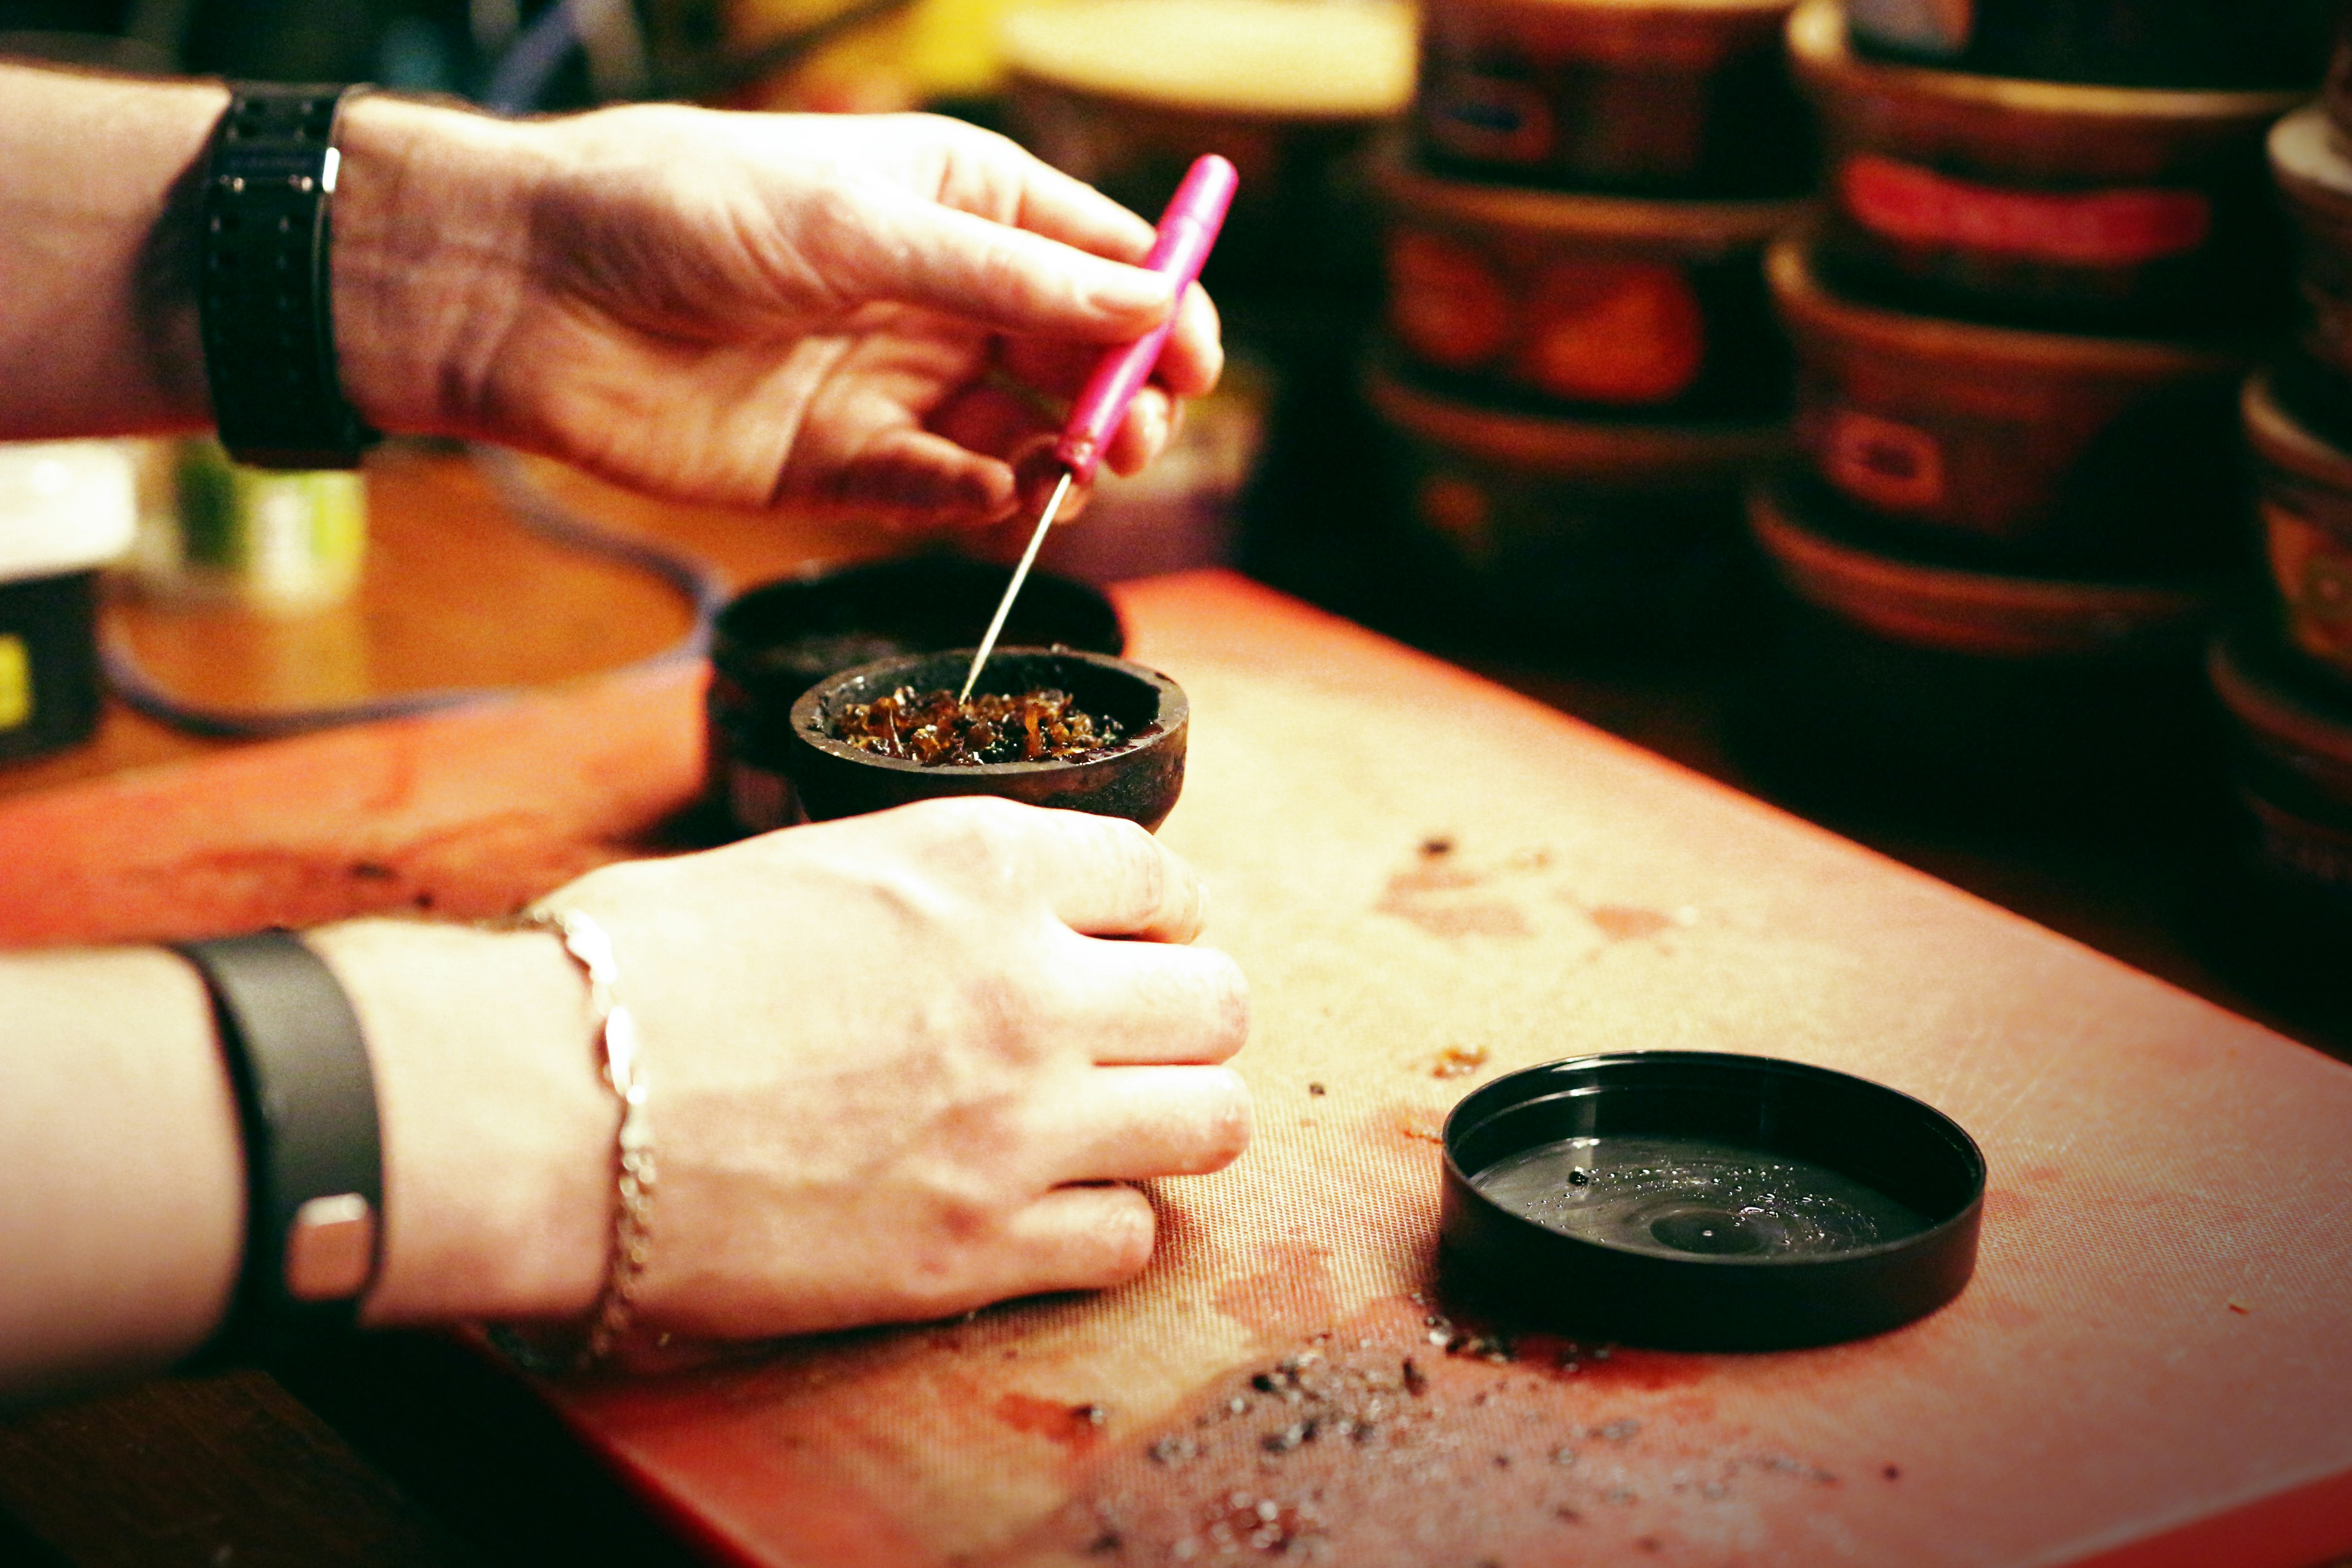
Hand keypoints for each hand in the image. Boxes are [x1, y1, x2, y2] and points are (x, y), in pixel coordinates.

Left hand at [332, 101, 1223, 528]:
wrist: (533, 292)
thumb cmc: (685, 212)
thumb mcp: (863, 223)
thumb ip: (1010, 275)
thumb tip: (1150, 306)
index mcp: (957, 202)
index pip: (1097, 259)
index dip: (1160, 311)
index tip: (1196, 363)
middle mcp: (936, 295)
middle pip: (1073, 358)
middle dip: (1119, 399)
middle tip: (1130, 436)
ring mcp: (891, 384)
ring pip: (1018, 436)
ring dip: (1057, 458)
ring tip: (1066, 469)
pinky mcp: (839, 468)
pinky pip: (937, 493)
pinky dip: (971, 501)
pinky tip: (983, 495)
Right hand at [540, 798, 1250, 1337]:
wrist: (542, 1103)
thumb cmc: (631, 971)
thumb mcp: (801, 866)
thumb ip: (924, 891)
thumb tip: (961, 917)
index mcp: (982, 865)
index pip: (1163, 880)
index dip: (1152, 919)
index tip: (1125, 946)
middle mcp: (1030, 985)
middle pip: (1219, 1004)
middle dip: (1181, 1021)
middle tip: (1123, 1043)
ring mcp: (1019, 1125)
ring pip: (1211, 1122)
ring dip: (1168, 1123)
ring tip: (1104, 1129)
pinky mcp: (980, 1246)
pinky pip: (1130, 1240)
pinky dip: (1101, 1227)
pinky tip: (1042, 1211)